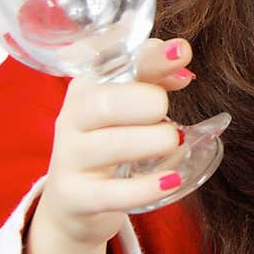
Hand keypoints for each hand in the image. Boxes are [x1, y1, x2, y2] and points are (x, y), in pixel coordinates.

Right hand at [32, 37, 202, 248]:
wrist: (73, 201)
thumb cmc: (107, 143)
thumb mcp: (125, 109)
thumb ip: (154, 81)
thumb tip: (183, 69)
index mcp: (85, 89)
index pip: (114, 65)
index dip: (151, 59)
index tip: (182, 52)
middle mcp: (71, 119)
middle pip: (102, 104)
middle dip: (144, 103)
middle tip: (166, 113)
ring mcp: (70, 159)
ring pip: (109, 145)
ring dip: (151, 142)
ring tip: (174, 142)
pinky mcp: (76, 197)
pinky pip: (111, 193)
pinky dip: (145, 188)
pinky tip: (171, 181)